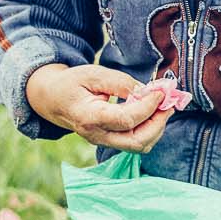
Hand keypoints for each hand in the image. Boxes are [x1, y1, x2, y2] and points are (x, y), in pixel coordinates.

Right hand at [26, 62, 176, 151]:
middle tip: (168, 103)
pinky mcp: (110, 141)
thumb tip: (146, 92)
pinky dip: (150, 129)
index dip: (148, 106)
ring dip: (157, 127)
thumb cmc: (71, 84)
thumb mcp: (93, 74)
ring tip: (163, 105)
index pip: (127, 119)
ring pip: (139, 145)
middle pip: (137, 141)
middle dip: (158, 123)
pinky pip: (136, 142)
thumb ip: (120, 82)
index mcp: (89, 117)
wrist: (52, 99)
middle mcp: (97, 135)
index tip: (161, 91)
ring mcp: (103, 141)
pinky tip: (153, 111)